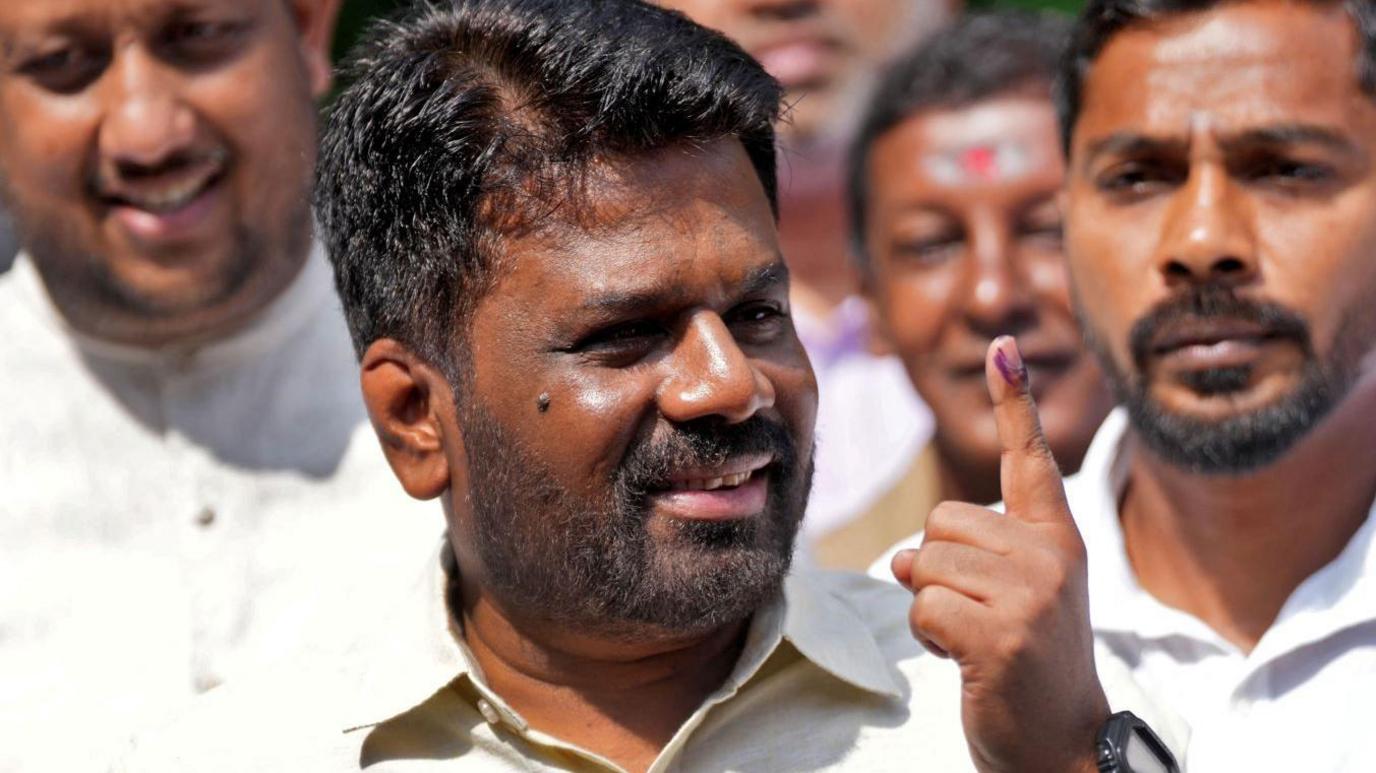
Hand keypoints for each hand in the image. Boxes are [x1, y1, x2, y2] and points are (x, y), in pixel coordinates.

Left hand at [893, 336, 1108, 772]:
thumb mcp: (1016, 595)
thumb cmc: (1026, 664)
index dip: (1013, 402)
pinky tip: (968, 659)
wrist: (1061, 742)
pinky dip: (929, 637)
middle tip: (981, 617)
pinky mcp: (1001, 632)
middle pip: (940, 522)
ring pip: (923, 564)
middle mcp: (1051, 555)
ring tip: (977, 639)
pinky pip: (921, 606)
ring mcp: (1031, 593)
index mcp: (1057, 538)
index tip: (1002, 346)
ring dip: (931, 607)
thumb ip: (971, 555)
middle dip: (937, 572)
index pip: (1029, 460)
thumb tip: (900, 554)